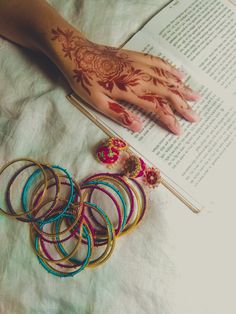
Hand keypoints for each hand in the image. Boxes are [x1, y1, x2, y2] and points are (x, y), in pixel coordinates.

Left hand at [51, 27, 199, 134]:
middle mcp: (140, 77)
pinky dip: (171, 69)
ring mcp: (140, 64)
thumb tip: (138, 127)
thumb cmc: (85, 79)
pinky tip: (180, 74)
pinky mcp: (137, 56)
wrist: (77, 53)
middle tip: (195, 116)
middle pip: (168, 93)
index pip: (156, 107)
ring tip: (195, 96)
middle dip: (183, 106)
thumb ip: (119, 114)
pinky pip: (159, 62)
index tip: (179, 129)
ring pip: (167, 77)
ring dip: (182, 88)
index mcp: (131, 90)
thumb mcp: (97, 102)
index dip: (169, 119)